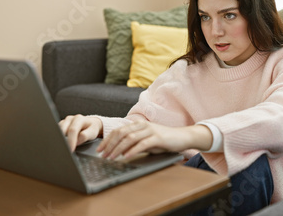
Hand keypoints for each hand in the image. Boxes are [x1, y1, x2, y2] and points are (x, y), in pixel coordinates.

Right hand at [59, 115, 102, 150]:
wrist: (91, 124)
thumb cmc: (92, 128)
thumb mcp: (92, 132)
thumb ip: (85, 136)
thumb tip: (77, 141)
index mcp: (79, 119)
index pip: (72, 130)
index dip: (71, 141)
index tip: (71, 150)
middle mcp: (70, 119)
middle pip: (63, 130)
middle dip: (63, 141)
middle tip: (66, 150)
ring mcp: (65, 121)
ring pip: (58, 131)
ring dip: (60, 139)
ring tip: (64, 147)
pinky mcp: (61, 125)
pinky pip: (57, 131)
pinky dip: (58, 138)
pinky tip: (62, 143)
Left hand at [97, 120, 212, 159]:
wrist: (182, 137)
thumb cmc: (163, 141)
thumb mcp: (146, 141)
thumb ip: (134, 144)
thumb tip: (118, 152)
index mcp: (137, 124)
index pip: (118, 131)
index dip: (107, 140)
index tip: (99, 150)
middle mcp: (142, 125)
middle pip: (121, 133)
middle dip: (109, 145)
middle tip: (102, 155)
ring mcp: (150, 130)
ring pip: (129, 138)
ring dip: (118, 148)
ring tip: (111, 157)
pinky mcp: (157, 137)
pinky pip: (142, 144)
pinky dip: (132, 150)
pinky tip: (126, 157)